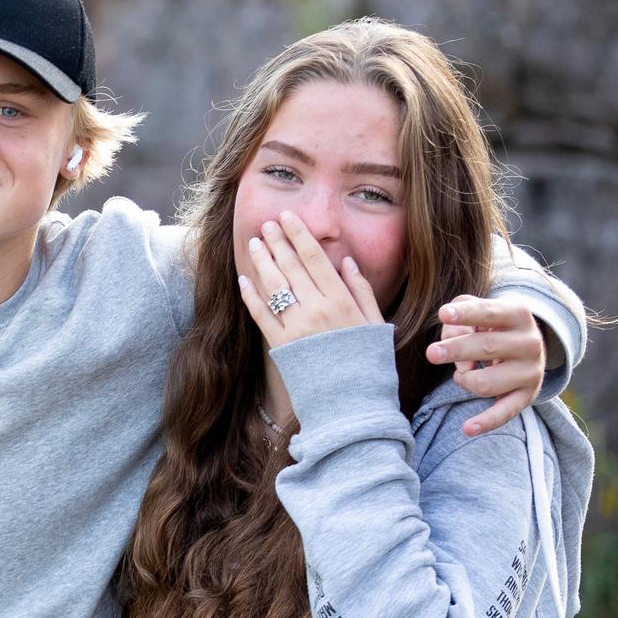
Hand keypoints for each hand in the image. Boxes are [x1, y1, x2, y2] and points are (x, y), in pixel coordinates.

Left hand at [239, 213, 384, 347]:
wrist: (352, 400)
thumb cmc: (367, 360)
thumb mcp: (374, 322)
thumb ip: (361, 290)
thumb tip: (346, 261)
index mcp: (340, 301)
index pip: (314, 258)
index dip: (299, 235)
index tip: (288, 217)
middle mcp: (316, 310)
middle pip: (291, 268)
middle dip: (277, 242)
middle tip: (266, 223)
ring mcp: (295, 328)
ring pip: (273, 286)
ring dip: (262, 262)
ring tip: (254, 243)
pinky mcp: (280, 345)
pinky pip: (260, 315)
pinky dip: (250, 295)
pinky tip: (243, 279)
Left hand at [430, 295, 547, 436]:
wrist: (526, 349)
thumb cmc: (490, 327)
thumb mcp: (477, 312)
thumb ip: (460, 317)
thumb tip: (452, 345)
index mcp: (518, 315)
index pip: (490, 313)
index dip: (466, 314)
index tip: (443, 314)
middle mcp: (530, 343)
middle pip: (486, 348)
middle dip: (455, 350)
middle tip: (432, 353)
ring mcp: (530, 371)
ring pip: (486, 382)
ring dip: (464, 379)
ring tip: (461, 374)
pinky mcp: (526, 395)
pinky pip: (506, 412)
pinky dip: (487, 422)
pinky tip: (468, 428)